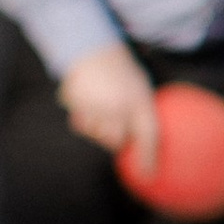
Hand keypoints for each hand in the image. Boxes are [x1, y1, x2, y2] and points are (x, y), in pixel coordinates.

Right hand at [60, 39, 157, 170]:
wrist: (95, 48)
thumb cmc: (123, 71)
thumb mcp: (140, 87)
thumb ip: (141, 112)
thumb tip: (146, 143)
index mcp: (139, 99)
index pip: (147, 134)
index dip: (148, 156)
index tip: (148, 175)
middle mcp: (117, 104)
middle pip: (114, 140)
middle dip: (116, 136)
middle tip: (115, 120)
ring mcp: (93, 104)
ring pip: (94, 132)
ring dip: (97, 125)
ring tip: (101, 104)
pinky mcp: (74, 101)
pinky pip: (78, 120)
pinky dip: (82, 113)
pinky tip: (88, 98)